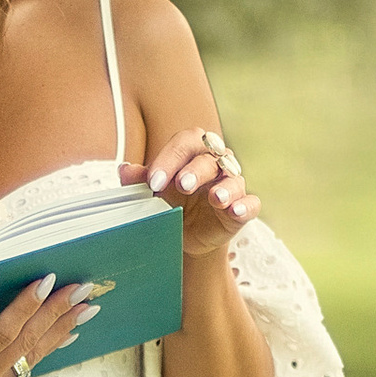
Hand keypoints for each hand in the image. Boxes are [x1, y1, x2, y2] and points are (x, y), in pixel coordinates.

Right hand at [0, 274, 102, 376]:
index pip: (3, 332)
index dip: (27, 307)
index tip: (48, 282)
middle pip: (28, 342)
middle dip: (57, 314)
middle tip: (85, 290)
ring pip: (32, 356)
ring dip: (60, 330)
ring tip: (88, 309)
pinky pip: (25, 367)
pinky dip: (48, 348)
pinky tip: (66, 336)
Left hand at [130, 125, 257, 268]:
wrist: (184, 234)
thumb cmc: (171, 201)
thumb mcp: (154, 191)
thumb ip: (141, 180)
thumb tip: (124, 169)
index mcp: (194, 151)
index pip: (186, 142)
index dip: (170, 158)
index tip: (153, 181)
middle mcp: (216, 163)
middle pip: (210, 158)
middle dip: (196, 171)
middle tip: (182, 185)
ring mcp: (232, 185)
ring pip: (233, 179)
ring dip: (225, 188)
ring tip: (216, 198)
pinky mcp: (242, 208)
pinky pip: (251, 203)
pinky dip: (245, 206)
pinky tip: (235, 211)